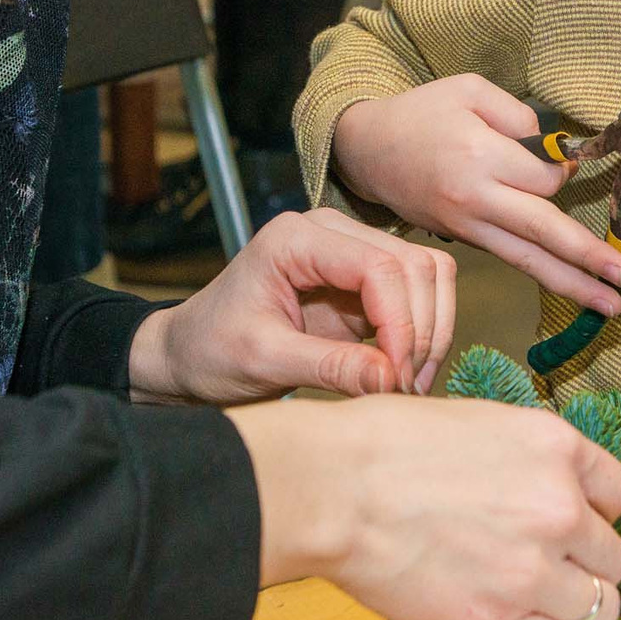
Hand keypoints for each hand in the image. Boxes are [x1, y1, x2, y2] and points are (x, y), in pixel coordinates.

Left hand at [130, 209, 456, 403]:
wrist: (191, 354)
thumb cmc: (212, 350)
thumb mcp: (264, 362)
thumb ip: (329, 367)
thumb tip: (393, 379)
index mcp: (296, 239)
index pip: (378, 266)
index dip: (401, 321)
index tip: (397, 375)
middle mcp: (330, 233)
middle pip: (413, 266)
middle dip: (421, 329)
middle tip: (406, 386)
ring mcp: (350, 253)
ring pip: (426, 276)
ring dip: (429, 330)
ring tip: (408, 381)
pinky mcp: (362, 281)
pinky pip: (416, 296)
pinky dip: (422, 333)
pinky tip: (403, 371)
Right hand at [229, 394, 620, 619]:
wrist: (335, 490)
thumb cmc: (384, 446)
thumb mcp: (479, 422)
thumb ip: (527, 459)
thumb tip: (539, 487)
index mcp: (556, 448)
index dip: (595, 514)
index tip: (573, 526)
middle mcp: (560, 509)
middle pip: (613, 559)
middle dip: (585, 565)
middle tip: (545, 568)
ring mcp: (534, 572)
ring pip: (600, 611)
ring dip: (572, 611)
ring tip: (533, 605)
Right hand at [332, 77, 620, 314]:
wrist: (367, 150)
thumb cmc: (424, 113)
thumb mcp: (469, 89)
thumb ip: (517, 114)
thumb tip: (553, 150)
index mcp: (478, 155)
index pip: (542, 180)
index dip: (565, 172)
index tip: (569, 161)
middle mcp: (474, 198)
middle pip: (540, 232)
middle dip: (585, 257)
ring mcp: (466, 226)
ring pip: (526, 259)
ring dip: (571, 284)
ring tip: (610, 308)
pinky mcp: (463, 240)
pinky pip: (509, 258)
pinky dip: (542, 275)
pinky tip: (573, 290)